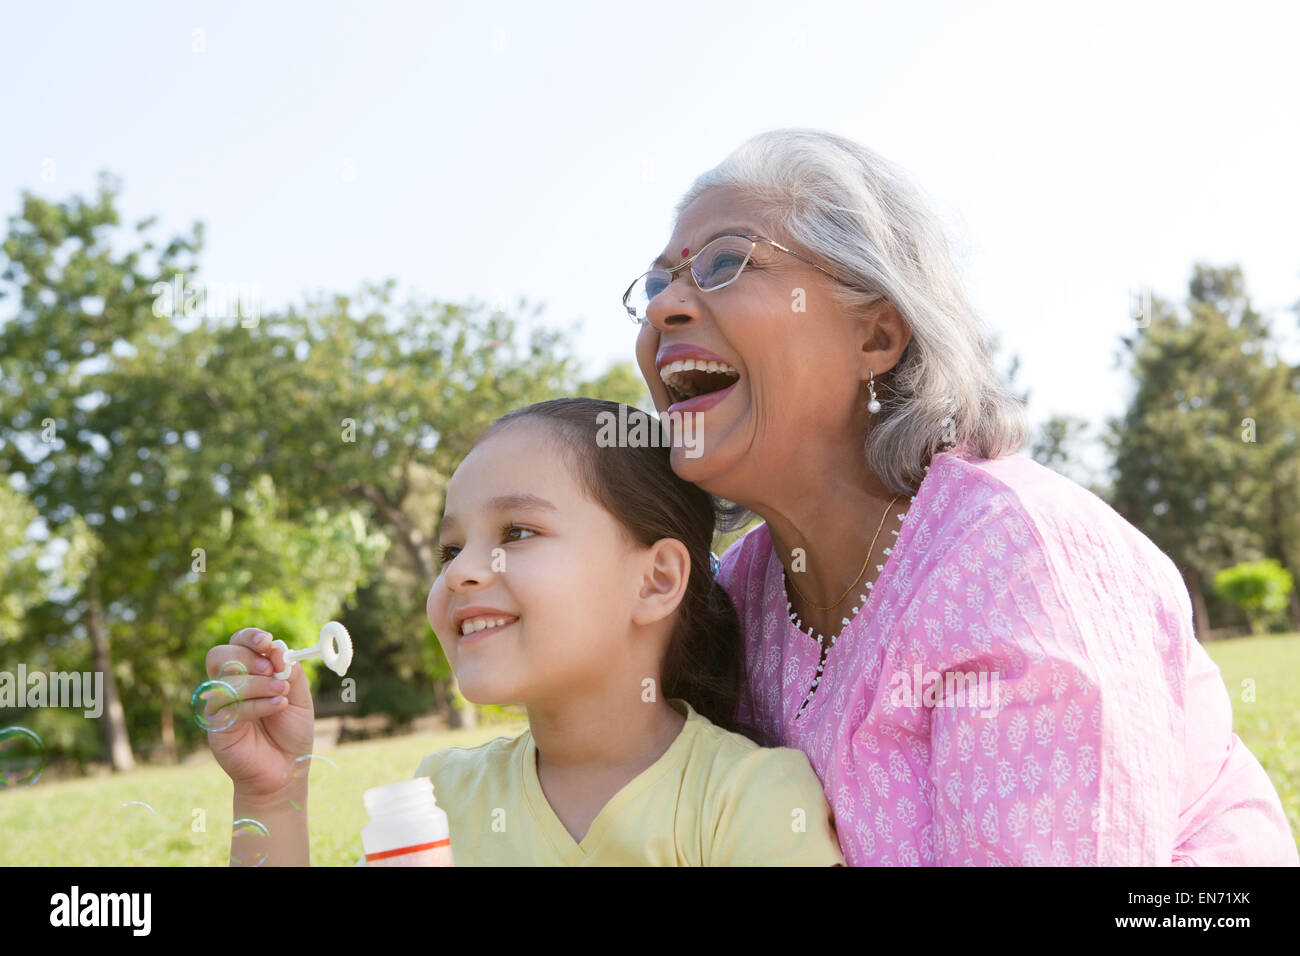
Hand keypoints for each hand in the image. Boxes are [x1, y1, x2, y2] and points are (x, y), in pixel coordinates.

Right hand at [203, 627, 315, 801]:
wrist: (287, 768)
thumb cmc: (290, 731)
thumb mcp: (299, 695)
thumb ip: (289, 671)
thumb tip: (277, 647)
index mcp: (246, 673)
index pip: (236, 644)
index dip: (248, 638)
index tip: (267, 642)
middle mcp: (227, 686)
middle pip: (218, 656)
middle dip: (246, 657)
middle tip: (271, 669)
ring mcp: (218, 708)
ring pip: (225, 682)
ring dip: (258, 683)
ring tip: (283, 693)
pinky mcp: (217, 729)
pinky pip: (231, 708)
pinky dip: (258, 704)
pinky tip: (278, 706)